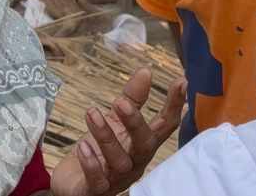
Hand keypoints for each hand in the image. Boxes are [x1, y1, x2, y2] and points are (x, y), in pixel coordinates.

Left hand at [50, 68, 185, 195]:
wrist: (74, 184)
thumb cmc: (98, 152)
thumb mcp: (115, 122)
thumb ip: (131, 99)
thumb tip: (145, 70)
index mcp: (142, 145)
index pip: (165, 125)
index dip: (174, 105)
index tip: (181, 80)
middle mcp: (134, 163)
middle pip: (144, 145)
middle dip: (135, 122)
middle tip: (121, 101)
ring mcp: (117, 178)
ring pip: (119, 160)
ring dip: (106, 135)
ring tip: (92, 113)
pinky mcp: (96, 190)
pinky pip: (97, 180)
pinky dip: (91, 163)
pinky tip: (82, 146)